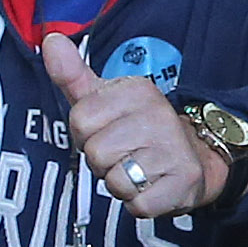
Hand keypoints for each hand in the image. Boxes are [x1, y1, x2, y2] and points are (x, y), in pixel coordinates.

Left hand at [40, 32, 222, 220]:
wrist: (196, 157)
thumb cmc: (140, 130)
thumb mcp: (105, 99)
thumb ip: (73, 74)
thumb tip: (51, 41)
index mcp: (136, 90)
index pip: (80, 121)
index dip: (87, 135)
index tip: (108, 132)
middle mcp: (157, 115)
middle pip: (95, 154)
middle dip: (103, 163)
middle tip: (125, 155)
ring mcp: (173, 149)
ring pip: (114, 181)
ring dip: (120, 184)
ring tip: (139, 170)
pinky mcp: (182, 183)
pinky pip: (136, 205)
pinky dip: (139, 203)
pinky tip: (154, 186)